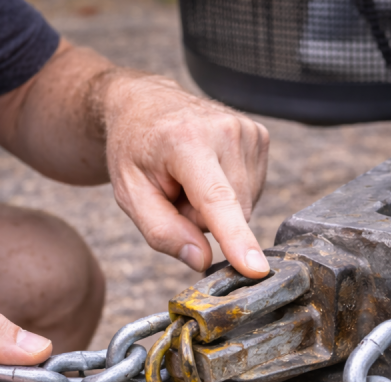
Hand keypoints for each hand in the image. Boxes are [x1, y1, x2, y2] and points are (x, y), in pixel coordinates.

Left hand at [100, 71, 270, 277]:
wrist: (145, 103)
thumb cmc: (134, 150)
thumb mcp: (130, 195)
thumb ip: (162, 232)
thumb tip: (201, 259)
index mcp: (185, 141)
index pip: (217, 199)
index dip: (236, 238)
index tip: (256, 268)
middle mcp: (224, 130)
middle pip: (233, 212)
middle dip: (204, 218)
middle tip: (177, 192)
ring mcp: (248, 130)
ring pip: (245, 205)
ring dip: (217, 206)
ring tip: (191, 180)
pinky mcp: (260, 136)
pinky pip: (253, 191)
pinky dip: (230, 193)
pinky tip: (209, 172)